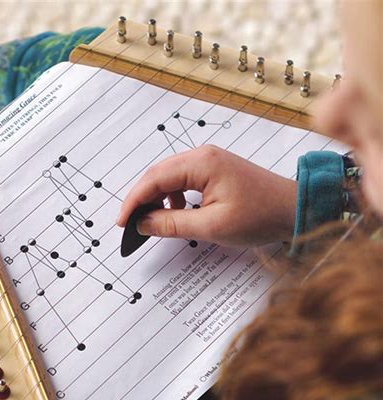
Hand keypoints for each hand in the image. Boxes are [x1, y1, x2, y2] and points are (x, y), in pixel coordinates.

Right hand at [117, 145, 296, 245]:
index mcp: (201, 163)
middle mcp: (202, 155)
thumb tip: (143, 223)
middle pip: (158, 175)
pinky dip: (173, 197)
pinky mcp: (215, 170)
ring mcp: (209, 161)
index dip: (134, 201)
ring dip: (157, 198)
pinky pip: (183, 180)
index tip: (122, 222)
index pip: (154, 179)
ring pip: (170, 177)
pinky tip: (177, 213)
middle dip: (142, 199)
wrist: (294, 209)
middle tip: (131, 224)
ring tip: (153, 222)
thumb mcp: (212, 226)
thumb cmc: (261, 215)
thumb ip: (172, 224)